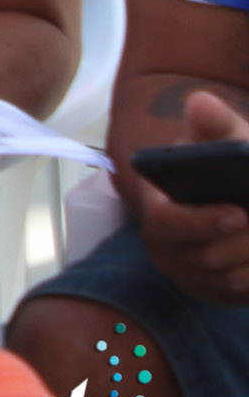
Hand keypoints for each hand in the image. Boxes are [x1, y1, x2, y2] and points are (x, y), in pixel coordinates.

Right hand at [133, 90, 248, 303]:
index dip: (204, 222)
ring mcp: (187, 273)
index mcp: (156, 206)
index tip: (241, 212)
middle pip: (205, 257)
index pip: (168, 223)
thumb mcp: (223, 139)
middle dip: (245, 244)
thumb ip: (215, 125)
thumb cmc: (221, 161)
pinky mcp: (212, 291)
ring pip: (227, 280)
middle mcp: (163, 246)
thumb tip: (201, 102)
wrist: (221, 189)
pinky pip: (239, 295)